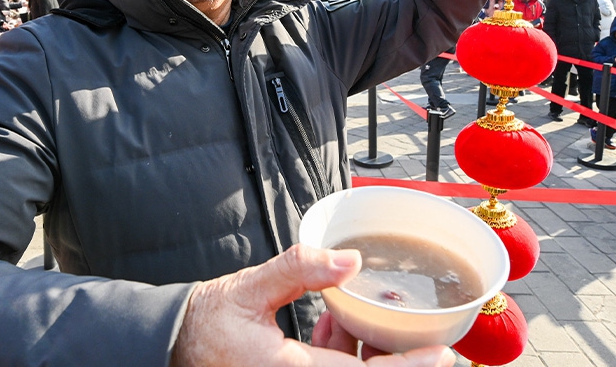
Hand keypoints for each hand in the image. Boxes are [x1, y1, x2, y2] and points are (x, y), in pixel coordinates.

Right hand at [171, 244, 454, 366]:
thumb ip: (299, 271)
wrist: (171, 346)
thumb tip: (349, 259)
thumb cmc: (205, 323)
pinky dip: (343, 352)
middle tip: (421, 331)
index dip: (411, 366)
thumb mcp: (249, 289)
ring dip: (367, 352)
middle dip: (394, 355)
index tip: (443, 353)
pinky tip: (335, 323)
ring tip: (361, 312)